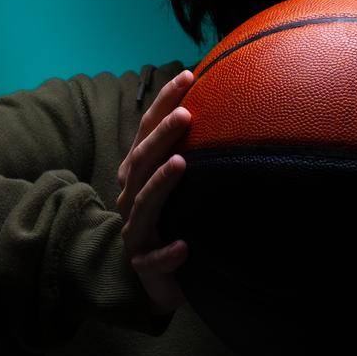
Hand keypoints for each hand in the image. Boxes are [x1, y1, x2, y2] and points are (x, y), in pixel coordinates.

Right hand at [115, 68, 195, 315]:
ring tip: (181, 164)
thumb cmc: (173, 221)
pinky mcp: (144, 266)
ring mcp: (136, 233)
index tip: (188, 75)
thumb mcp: (180, 184)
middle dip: (162, 136)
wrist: (156, 280)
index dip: (163, 103)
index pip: (146, 132)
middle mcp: (130, 198)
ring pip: (143, 205)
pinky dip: (167, 253)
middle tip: (186, 114)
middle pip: (142, 162)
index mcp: (138, 175)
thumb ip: (190, 150)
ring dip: (161, 184)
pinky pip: (153, 260)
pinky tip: (184, 246)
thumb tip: (225, 104)